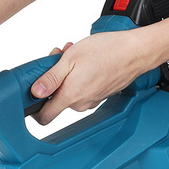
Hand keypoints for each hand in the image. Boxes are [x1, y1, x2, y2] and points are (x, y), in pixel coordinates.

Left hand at [30, 30, 149, 124]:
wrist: (137, 51)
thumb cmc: (108, 50)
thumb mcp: (70, 58)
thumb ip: (50, 78)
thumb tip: (35, 92)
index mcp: (70, 96)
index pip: (44, 117)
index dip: (34, 109)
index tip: (31, 99)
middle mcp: (81, 103)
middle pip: (56, 100)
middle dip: (53, 81)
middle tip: (57, 61)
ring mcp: (92, 100)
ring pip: (70, 92)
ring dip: (67, 76)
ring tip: (74, 57)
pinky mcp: (100, 95)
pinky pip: (83, 89)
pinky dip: (80, 77)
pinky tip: (86, 62)